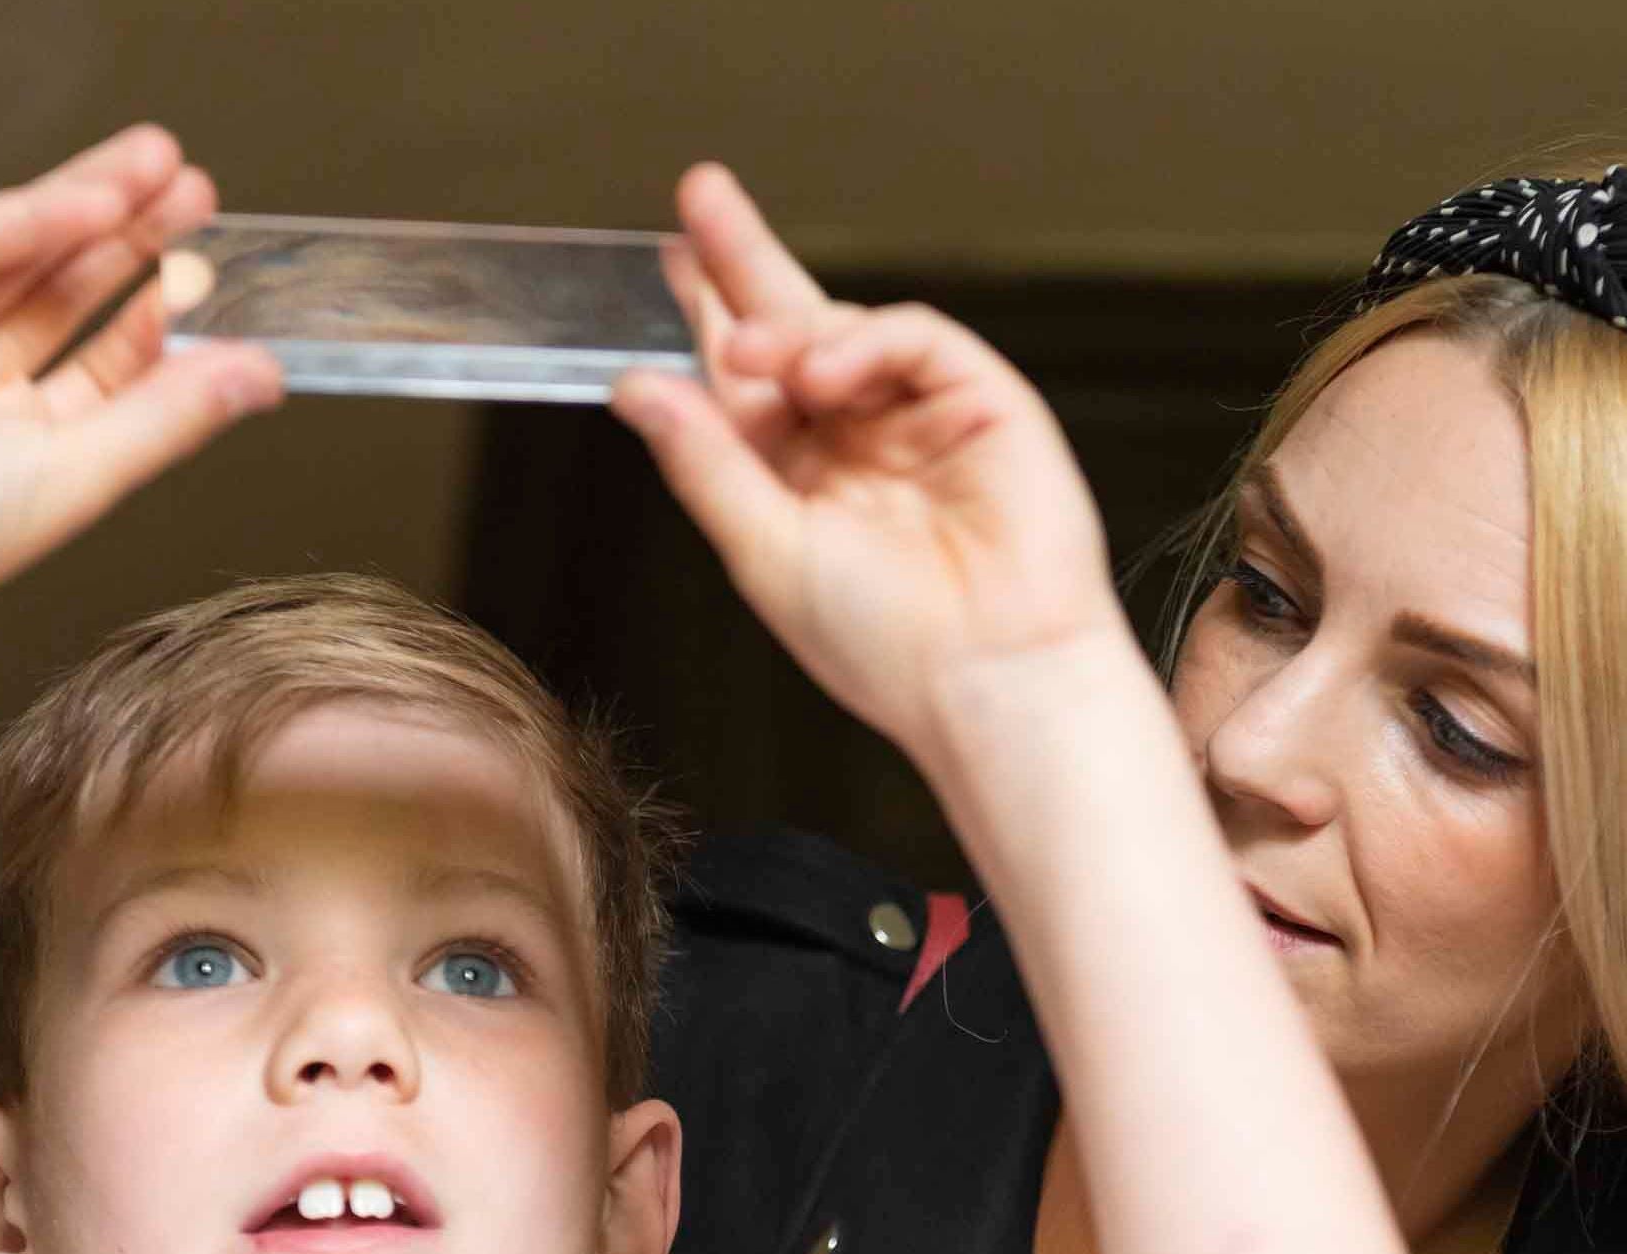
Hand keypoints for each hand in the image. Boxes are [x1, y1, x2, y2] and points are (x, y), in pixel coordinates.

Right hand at [0, 123, 281, 629]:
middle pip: (71, 292)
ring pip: (26, 252)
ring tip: (163, 165)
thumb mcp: (83, 470)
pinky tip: (96, 198)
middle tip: (198, 192)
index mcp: (21, 442)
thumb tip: (261, 376)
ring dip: (95, 203)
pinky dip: (35, 216)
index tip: (220, 279)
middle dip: (137, 241)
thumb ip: (174, 414)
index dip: (160, 319)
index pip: (108, 366)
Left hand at [611, 164, 1123, 772]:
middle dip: (744, 262)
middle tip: (701, 198)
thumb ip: (706, 461)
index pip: (745, 381)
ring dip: (791, 329)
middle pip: (792, 326)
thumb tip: (637, 387)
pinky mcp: (985, 403)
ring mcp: (923, 416)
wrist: (989, 683)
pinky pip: (918, 337)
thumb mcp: (765, 551)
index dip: (706, 318)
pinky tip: (825, 370)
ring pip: (845, 329)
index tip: (668, 261)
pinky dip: (866, 341)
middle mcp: (860, 439)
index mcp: (802, 479)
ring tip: (754, 353)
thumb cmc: (886, 648)